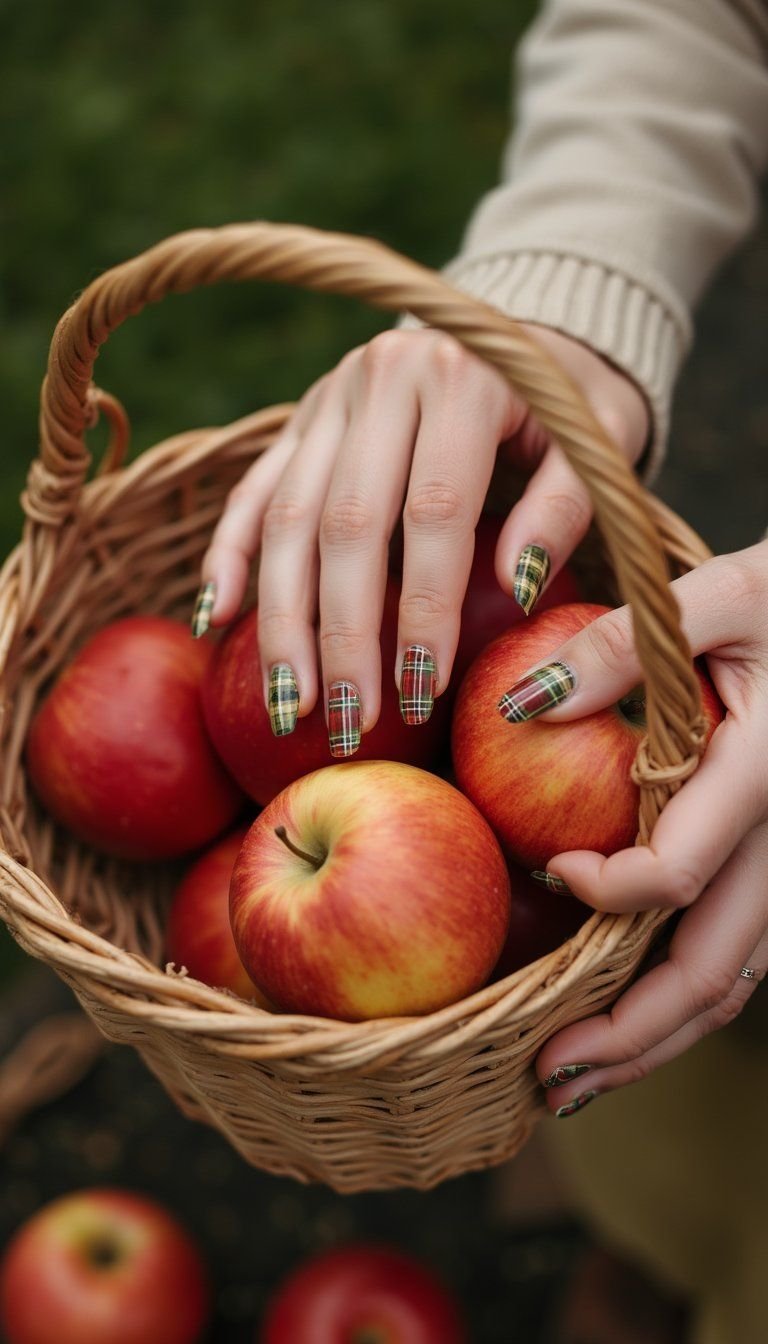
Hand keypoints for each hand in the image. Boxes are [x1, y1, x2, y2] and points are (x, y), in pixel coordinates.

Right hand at [193, 325, 647, 748]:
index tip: (423, 690)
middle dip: (343, 636)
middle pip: (346, 524)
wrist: (524, 328)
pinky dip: (229, 554)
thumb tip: (515, 586)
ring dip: (282, 618)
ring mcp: (331, 395)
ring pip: (287, 516)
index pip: (433, 512)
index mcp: (460, 377)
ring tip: (290, 703)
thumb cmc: (571, 403)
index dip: (424, 608)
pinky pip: (253, 490)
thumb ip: (565, 507)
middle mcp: (382, 377)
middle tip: (348, 721)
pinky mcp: (301, 415)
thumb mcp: (598, 441)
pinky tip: (216, 618)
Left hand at [515, 541, 767, 1115]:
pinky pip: (739, 949)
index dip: (607, 890)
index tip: (548, 866)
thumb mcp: (714, 593)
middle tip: (547, 1078)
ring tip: (578, 1083)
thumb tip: (518, 706)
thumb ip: (620, 647)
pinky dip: (684, 995)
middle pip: (714, 970)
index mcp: (767, 775)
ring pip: (732, 978)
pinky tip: (632, 1011)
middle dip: (630, 1035)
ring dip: (657, 1037)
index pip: (679, 872)